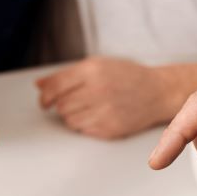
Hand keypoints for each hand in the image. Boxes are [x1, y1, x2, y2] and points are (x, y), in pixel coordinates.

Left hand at [36, 57, 196, 139]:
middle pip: (60, 105)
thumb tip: (38, 85)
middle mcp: (98, 91)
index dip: (45, 96)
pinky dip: (84, 124)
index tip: (44, 101)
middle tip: (75, 100)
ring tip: (88, 107)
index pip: (55, 86)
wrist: (157, 92)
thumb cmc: (127, 76)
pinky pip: (83, 130)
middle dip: (62, 104)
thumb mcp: (98, 65)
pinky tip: (97, 115)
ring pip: (69, 120)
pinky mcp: (110, 128)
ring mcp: (104, 111)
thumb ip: (66, 74)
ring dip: (72, 115)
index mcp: (93, 70)